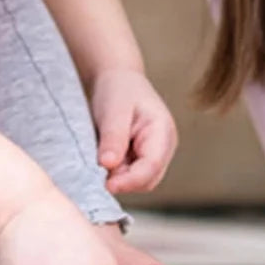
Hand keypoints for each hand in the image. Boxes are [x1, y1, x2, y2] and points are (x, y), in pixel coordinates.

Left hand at [89, 68, 177, 193]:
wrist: (117, 80)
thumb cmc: (118, 90)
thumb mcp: (113, 111)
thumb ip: (113, 137)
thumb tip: (108, 164)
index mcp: (162, 131)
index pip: (152, 165)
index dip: (131, 180)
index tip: (107, 184)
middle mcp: (164, 147)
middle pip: (148, 179)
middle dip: (124, 180)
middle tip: (100, 167)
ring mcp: (155, 154)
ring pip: (139, 181)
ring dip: (120, 178)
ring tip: (103, 157)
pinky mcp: (142, 158)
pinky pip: (131, 176)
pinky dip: (117, 174)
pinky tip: (106, 159)